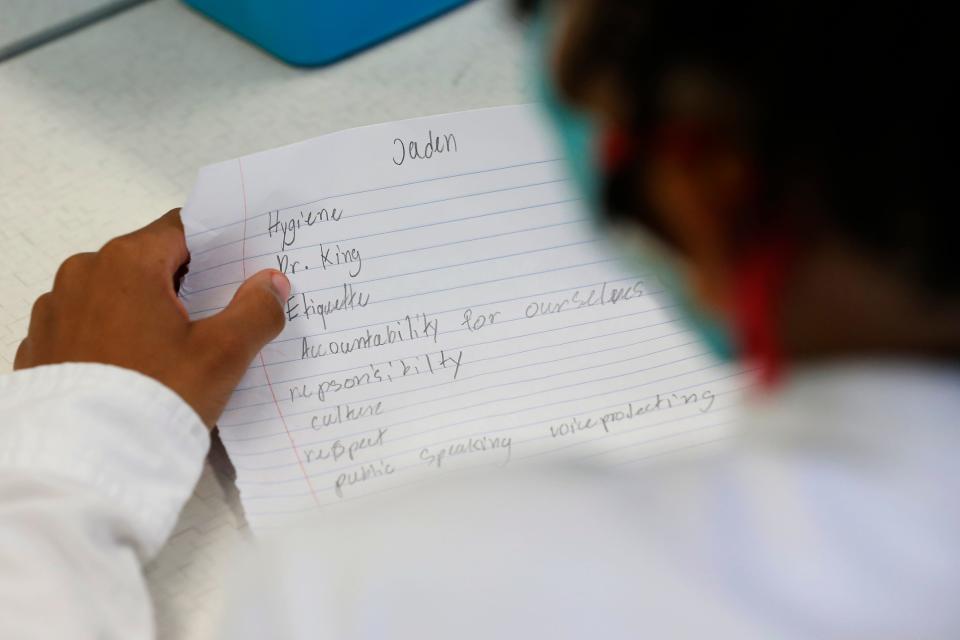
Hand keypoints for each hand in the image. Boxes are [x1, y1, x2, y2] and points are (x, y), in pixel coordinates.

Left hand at [14, 209, 289, 427]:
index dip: (215, 247)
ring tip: (173, 351)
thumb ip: (256, 310)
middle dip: (182, 284)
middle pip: (147, 262)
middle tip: (214, 316)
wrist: (85, 464)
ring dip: (143, 311)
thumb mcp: (223, 354)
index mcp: (127, 261)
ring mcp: (55, 310)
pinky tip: (134, 369)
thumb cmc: (155, 396)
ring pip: (114, 295)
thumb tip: (272, 283)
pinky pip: (86, 327)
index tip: (237, 269)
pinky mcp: (40, 347)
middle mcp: (82, 273)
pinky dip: (111, 338)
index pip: (181, 230)